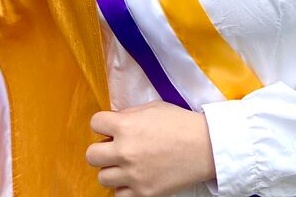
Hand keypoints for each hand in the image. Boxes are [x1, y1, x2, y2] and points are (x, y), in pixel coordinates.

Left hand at [86, 101, 215, 196]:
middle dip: (101, 149)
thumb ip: (128, 115)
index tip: (110, 127)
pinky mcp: (143, 194)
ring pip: (102, 178)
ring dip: (112, 170)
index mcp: (125, 126)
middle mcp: (125, 151)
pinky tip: (135, 178)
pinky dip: (124, 187)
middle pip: (91, 155)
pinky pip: (118, 195)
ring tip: (127, 164)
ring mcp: (133, 175)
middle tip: (115, 148)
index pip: (94, 123)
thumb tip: (112, 124)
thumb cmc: (179, 122)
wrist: (204, 146)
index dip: (102, 124)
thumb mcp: (151, 108)